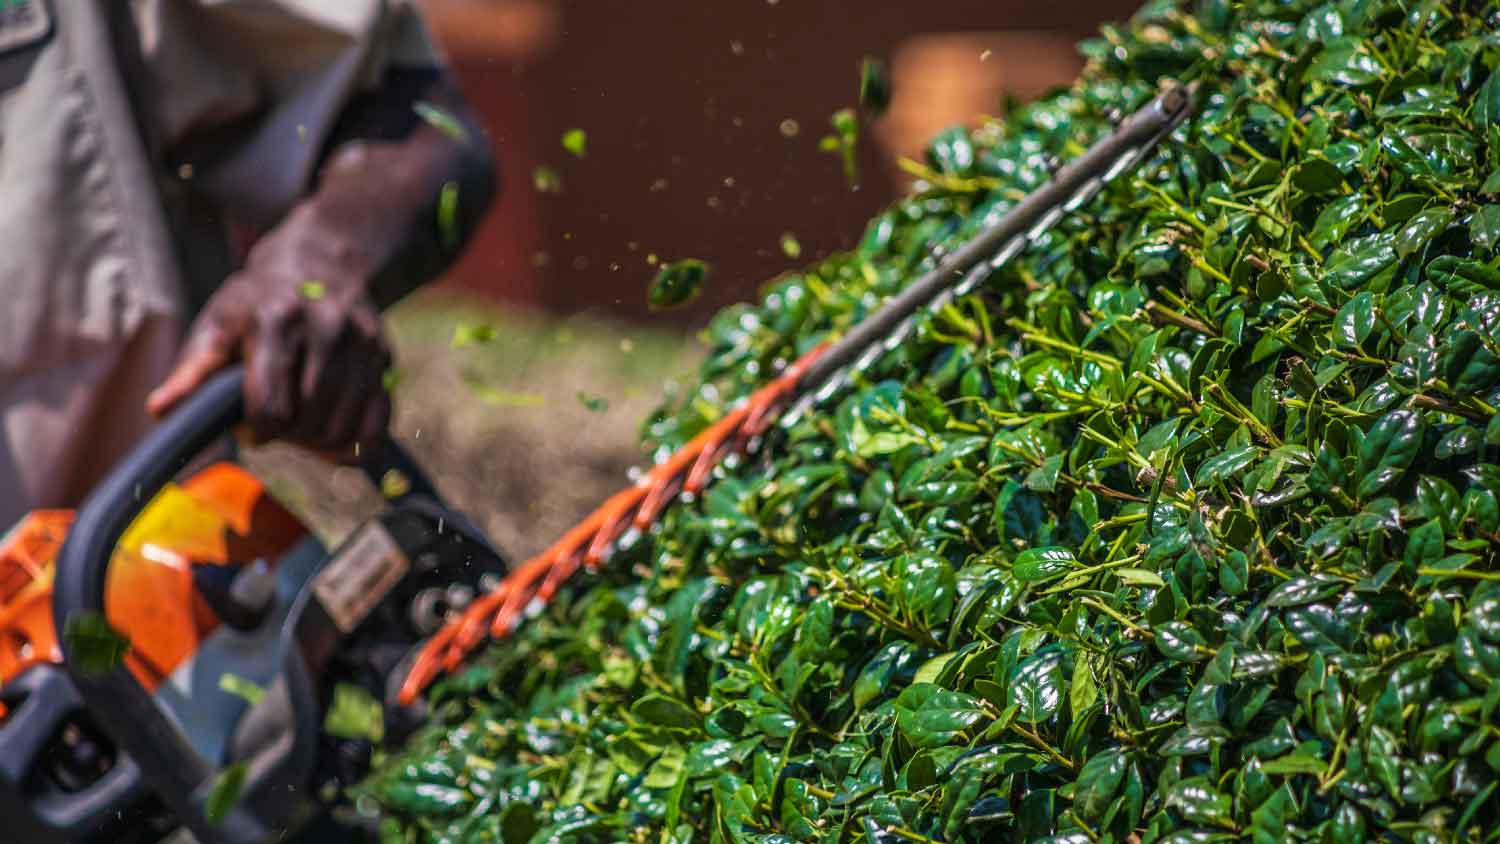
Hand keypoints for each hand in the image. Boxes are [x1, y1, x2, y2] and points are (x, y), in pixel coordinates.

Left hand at [146, 205, 393, 456]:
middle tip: (274, 424)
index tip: (249, 429)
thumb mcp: (218, 323)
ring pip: (343, 429)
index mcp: (277, 321)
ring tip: (299, 425)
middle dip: (287, 437)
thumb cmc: (256, 300)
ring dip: (317, 443)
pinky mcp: (385, 358)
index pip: (272, 407)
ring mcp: (363, 344)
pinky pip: (379, 425)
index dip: (256, 432)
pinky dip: (356, 444)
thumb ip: (191, 370)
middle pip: (309, 422)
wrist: (322, 261)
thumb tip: (159, 411)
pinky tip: (334, 437)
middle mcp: (327, 330)